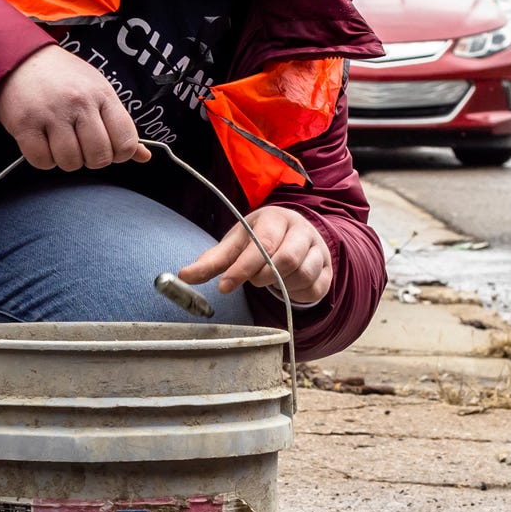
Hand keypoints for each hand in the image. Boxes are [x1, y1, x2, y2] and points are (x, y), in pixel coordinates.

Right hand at [0, 44, 151, 170]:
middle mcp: (80, 103)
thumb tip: (144, 156)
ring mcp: (52, 113)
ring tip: (59, 141)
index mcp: (103, 95)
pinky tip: (42, 142)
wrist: (20, 57)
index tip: (107, 147)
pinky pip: (42, 161)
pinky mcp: (25, 124)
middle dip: (91, 159)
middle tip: (81, 145)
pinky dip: (43, 159)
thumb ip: (119, 124)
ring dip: (66, 160)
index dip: (119, 154)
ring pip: (71, 162)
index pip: (126, 142)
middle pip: (99, 157)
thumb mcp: (98, 91)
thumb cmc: (63, 78)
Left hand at [175, 205, 330, 305]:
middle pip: (286, 259)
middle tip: (253, 281)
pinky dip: (297, 293)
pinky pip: (314, 288)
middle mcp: (301, 229)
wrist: (295, 237)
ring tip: (270, 279)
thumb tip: (183, 277)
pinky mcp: (327, 269)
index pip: (261, 244)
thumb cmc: (260, 241)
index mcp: (275, 218)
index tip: (223, 286)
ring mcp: (318, 248)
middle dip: (262, 277)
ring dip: (281, 285)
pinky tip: (288, 285)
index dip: (242, 268)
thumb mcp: (235, 245)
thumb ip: (211, 262)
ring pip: (302, 274)